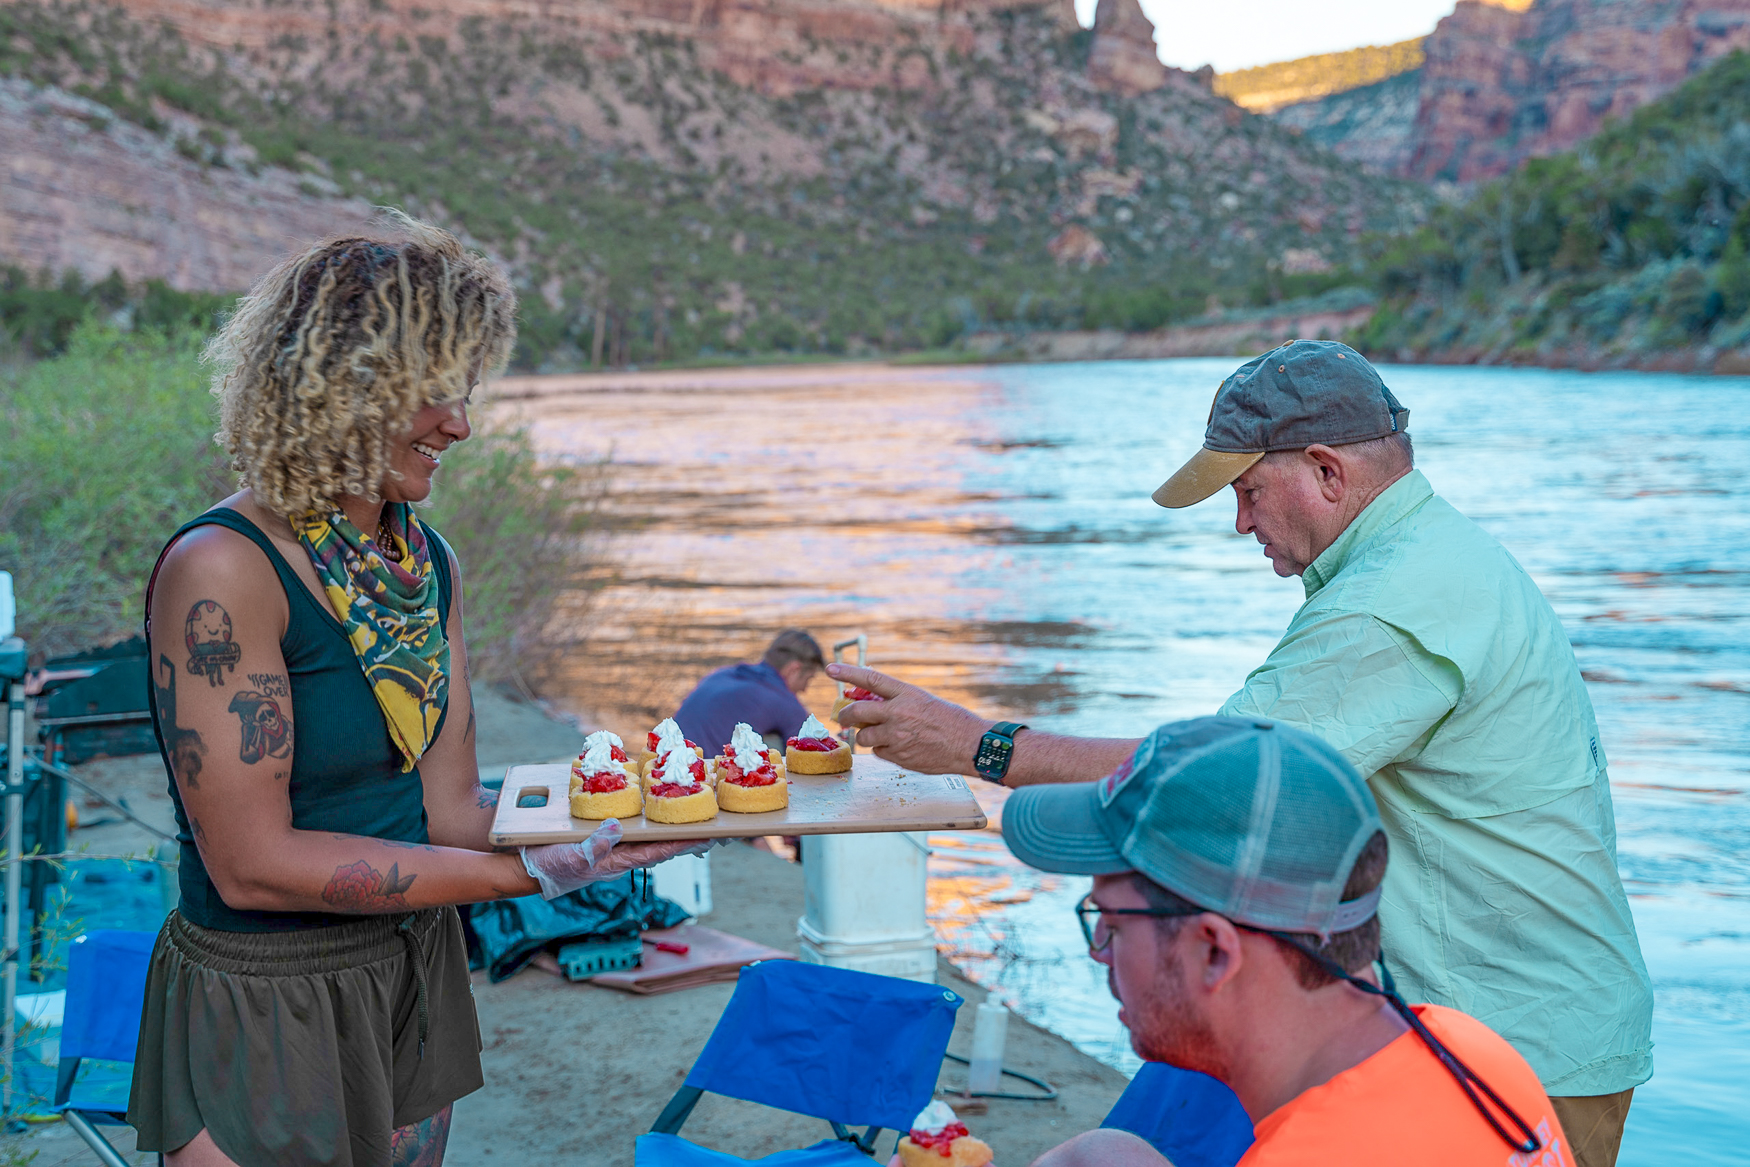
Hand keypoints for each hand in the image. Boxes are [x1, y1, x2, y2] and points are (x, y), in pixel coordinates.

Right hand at [520, 821, 714, 898]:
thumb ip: (595, 846)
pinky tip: (646, 808)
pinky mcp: (599, 836)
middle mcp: (619, 853)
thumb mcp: (572, 857)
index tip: (705, 837)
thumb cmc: (551, 867)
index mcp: (618, 861)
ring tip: (685, 814)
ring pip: (644, 835)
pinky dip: (640, 817)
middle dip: (680, 835)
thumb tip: (617, 829)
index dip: (681, 844)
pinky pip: (625, 826)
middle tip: (707, 825)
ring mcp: (610, 845)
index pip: (657, 852)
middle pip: (657, 843)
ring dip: (664, 826)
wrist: (530, 868)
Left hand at [826, 663, 990, 774]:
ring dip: (868, 736)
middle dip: (844, 715)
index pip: (870, 678)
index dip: (847, 673)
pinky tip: (902, 747)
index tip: (830, 669)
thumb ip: (897, 700)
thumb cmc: (951, 721)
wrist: (970, 745)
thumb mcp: (923, 700)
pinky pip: (879, 752)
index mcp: (906, 694)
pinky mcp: (898, 756)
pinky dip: (884, 750)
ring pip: (864, 737)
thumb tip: (871, 701)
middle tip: (842, 717)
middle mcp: (898, 713)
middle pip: (856, 712)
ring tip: (886, 735)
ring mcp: (897, 736)